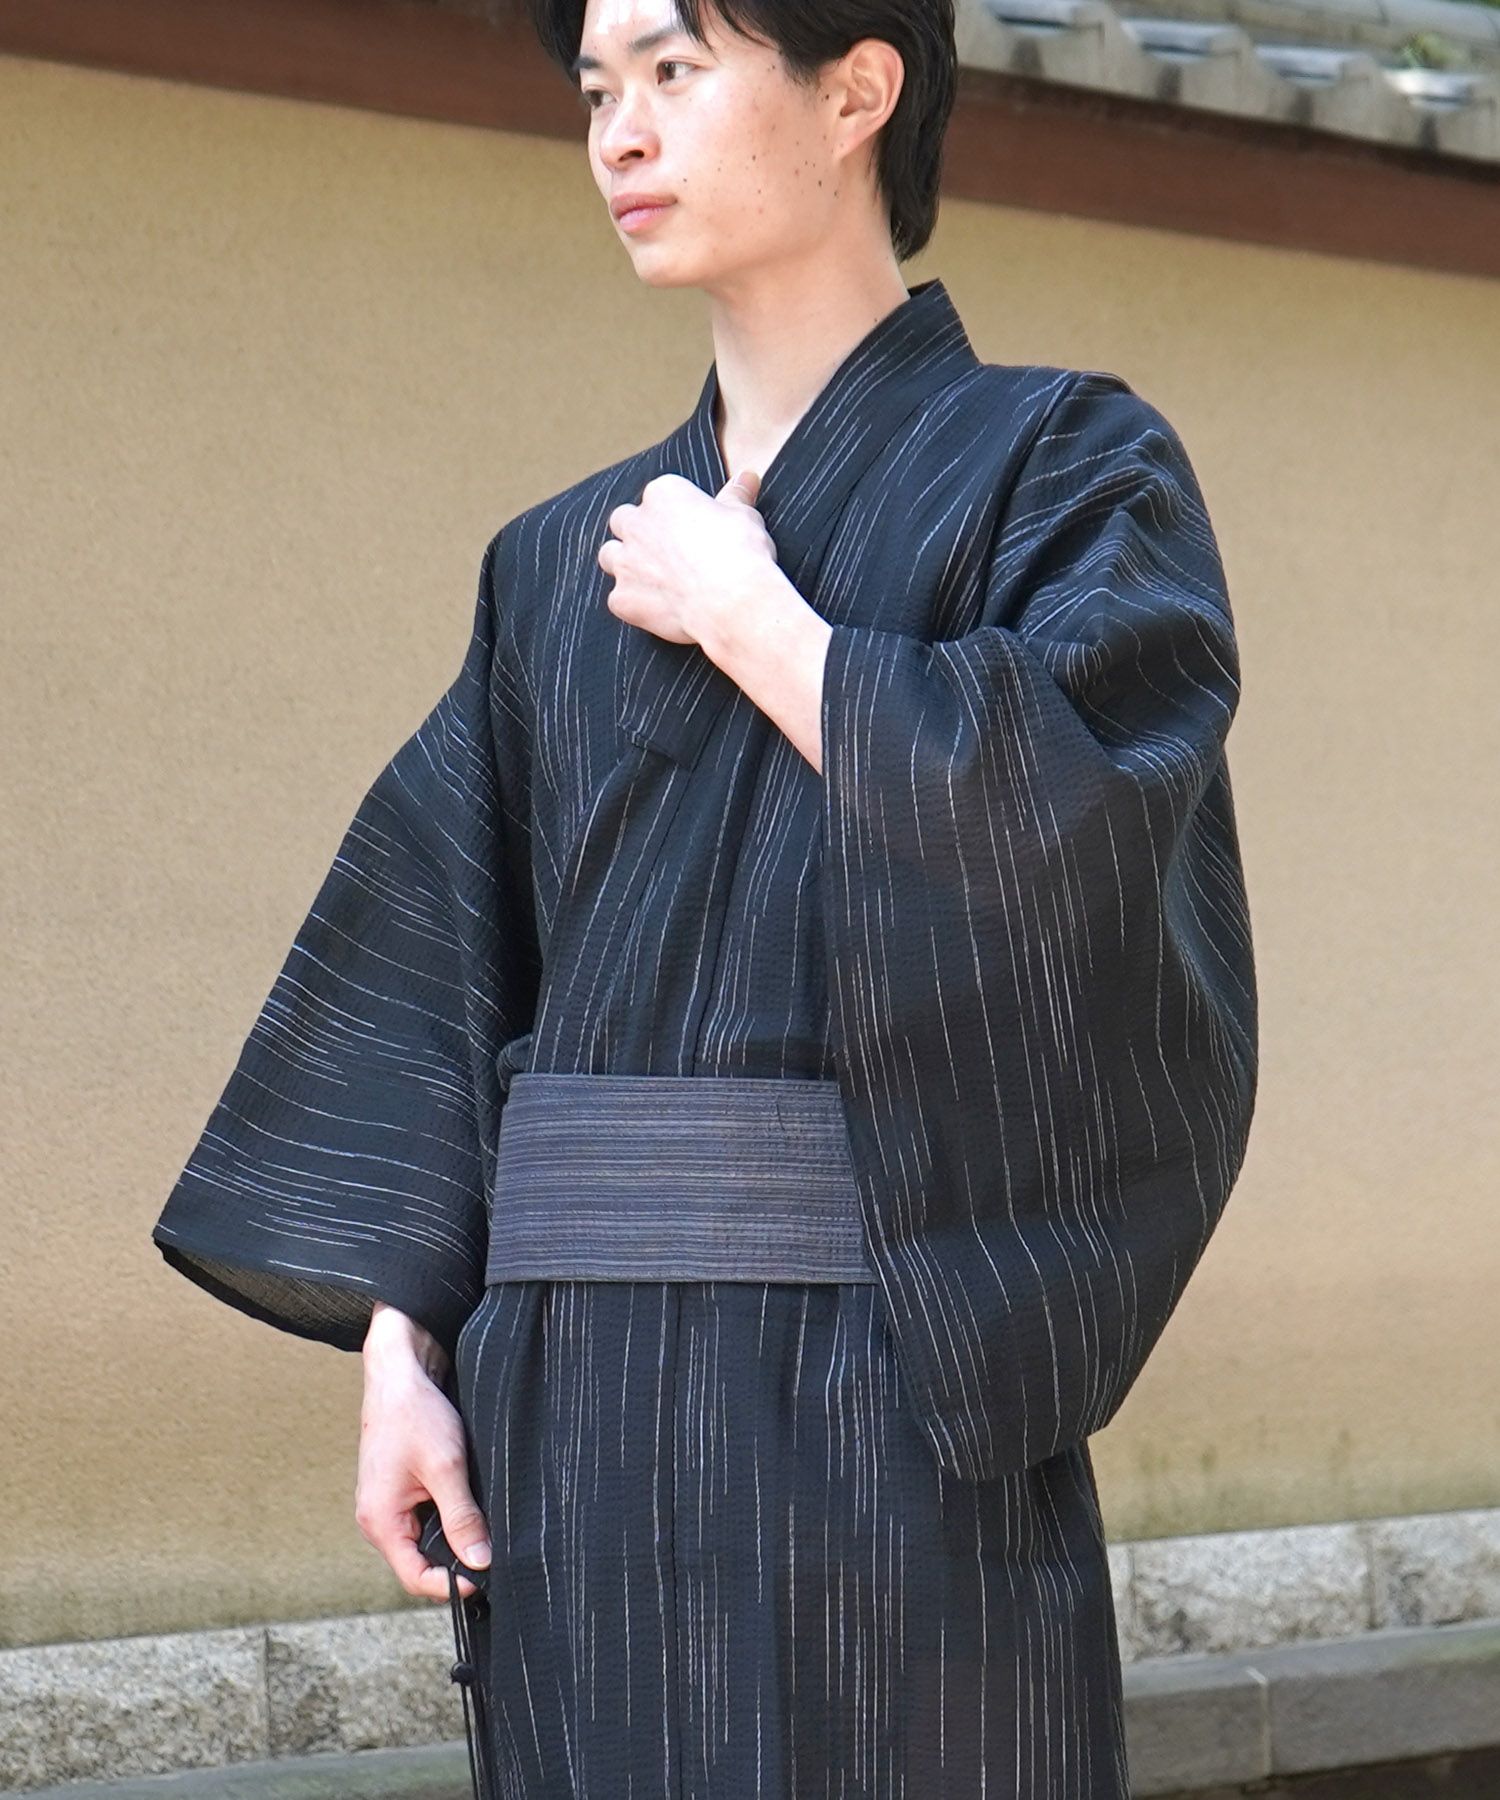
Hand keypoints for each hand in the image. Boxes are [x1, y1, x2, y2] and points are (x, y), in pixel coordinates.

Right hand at [356, 1323, 489, 1602]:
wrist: (399, 1371)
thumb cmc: (414, 1413)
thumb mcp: (446, 1466)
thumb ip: (462, 1517)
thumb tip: (480, 1561)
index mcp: (380, 1521)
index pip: (415, 1578)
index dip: (452, 1584)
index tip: (487, 1576)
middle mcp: (378, 1519)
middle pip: (420, 1562)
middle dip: (455, 1561)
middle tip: (493, 1552)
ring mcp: (387, 1505)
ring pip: (425, 1540)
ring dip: (453, 1536)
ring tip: (483, 1526)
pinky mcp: (399, 1490)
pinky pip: (424, 1518)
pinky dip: (448, 1516)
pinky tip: (468, 1504)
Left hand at [598, 468, 776, 644]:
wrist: (732, 602)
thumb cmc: (741, 553)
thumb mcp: (745, 516)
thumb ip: (736, 495)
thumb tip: (747, 477)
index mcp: (664, 494)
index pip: (659, 496)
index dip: (674, 514)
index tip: (692, 530)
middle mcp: (637, 523)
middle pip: (624, 521)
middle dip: (638, 532)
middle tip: (666, 550)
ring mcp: (625, 562)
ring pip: (610, 555)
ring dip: (625, 563)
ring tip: (653, 577)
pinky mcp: (623, 598)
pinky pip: (619, 599)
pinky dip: (634, 603)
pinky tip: (658, 609)